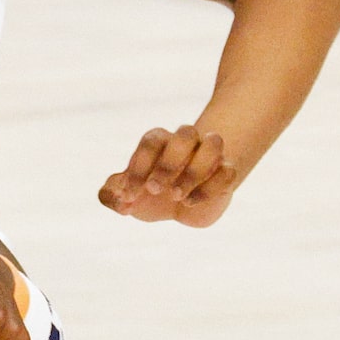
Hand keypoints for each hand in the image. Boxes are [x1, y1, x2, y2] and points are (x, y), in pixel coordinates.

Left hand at [99, 124, 237, 227]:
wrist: (182, 206)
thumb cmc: (152, 193)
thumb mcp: (127, 196)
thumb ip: (112, 195)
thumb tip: (117, 198)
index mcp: (160, 142)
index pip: (152, 141)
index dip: (138, 167)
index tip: (128, 195)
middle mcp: (187, 143)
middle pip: (186, 132)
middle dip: (169, 163)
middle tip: (154, 190)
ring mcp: (209, 156)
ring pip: (214, 143)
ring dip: (195, 171)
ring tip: (176, 196)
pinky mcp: (225, 174)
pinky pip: (227, 171)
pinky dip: (210, 188)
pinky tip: (189, 203)